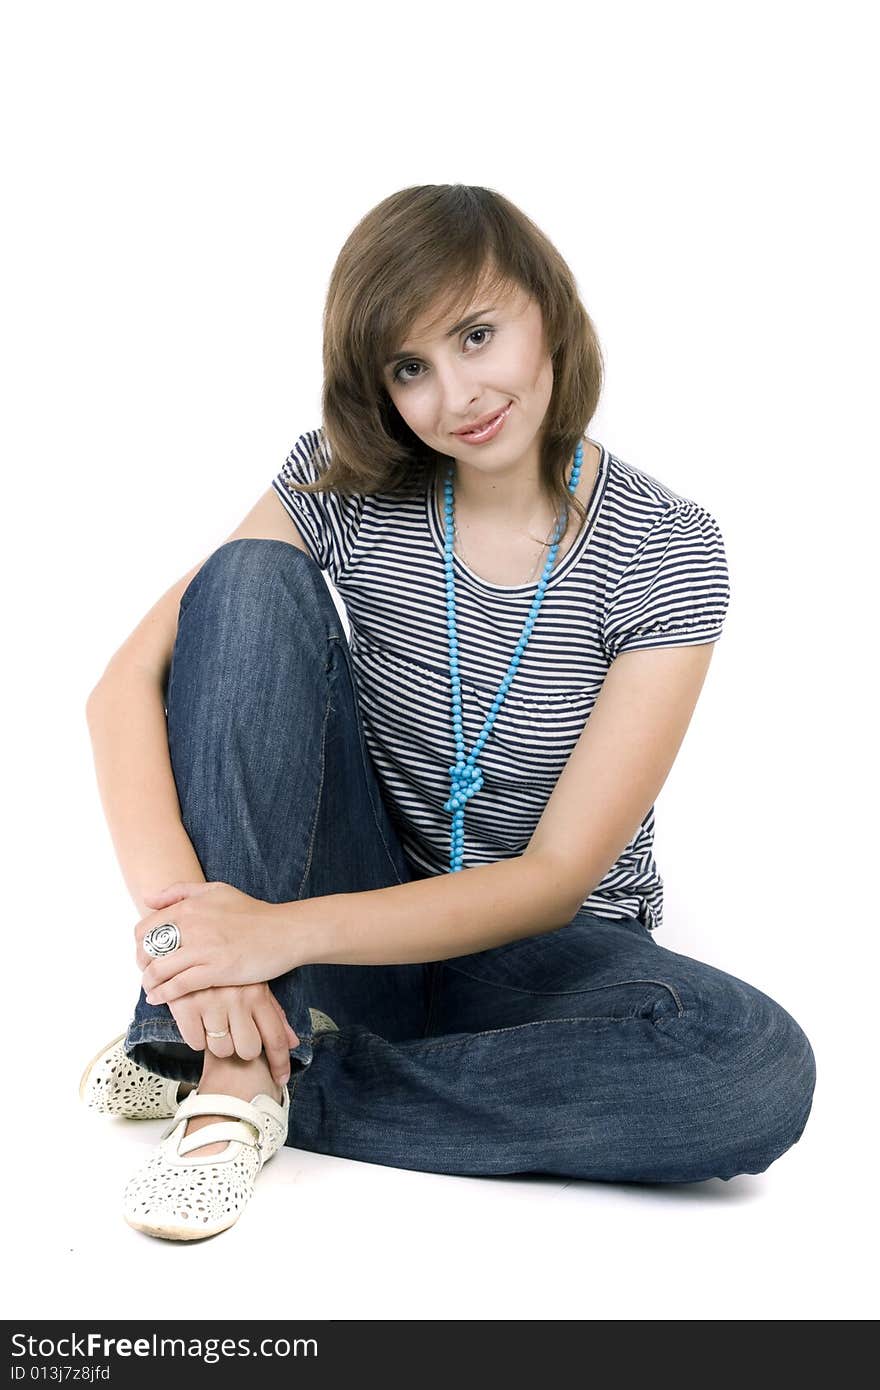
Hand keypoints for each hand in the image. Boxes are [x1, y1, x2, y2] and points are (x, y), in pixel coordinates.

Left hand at [135, 880, 296, 1004]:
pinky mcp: (216, 971)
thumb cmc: (252, 912)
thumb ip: (180, 891)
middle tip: (148, 973)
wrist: (284, 932)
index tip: (146, 955)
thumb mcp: (216, 890)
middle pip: (148, 951)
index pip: (145, 928)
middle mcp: (192, 926)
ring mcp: (203, 949)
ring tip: (151, 989)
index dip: (139, 945)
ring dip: (149, 983)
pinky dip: (164, 995)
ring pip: (159, 970)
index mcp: (189, 906)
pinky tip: (159, 999)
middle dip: (142, 965)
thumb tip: (147, 900)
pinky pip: (179, 986)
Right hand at [167, 983, 298, 1085]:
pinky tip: (197, 1021)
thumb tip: (293, 1043)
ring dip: (218, 1044)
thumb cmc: (226, 971)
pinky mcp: (185, 1005)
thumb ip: (274, 1014)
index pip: (275, 1037)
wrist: (184, 944)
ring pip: (221, 1049)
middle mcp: (237, 998)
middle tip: (235, 1036)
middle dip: (242, 1051)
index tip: (281, 1079)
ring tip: (214, 1025)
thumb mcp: (254, 984)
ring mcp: (211, 1002)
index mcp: (257, 993)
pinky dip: (196, 1038)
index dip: (280, 1062)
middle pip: (248, 1050)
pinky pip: (196, 1042)